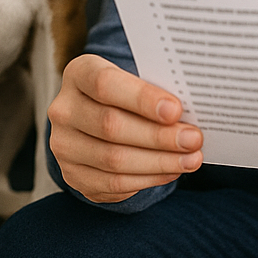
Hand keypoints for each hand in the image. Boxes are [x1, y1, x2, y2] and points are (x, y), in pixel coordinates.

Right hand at [48, 54, 202, 202]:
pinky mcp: (73, 175)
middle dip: (158, 136)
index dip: (142, 98)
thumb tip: (192, 110)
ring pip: (113, 159)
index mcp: (79, 73)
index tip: (176, 110)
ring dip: (159, 161)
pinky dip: (148, 179)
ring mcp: (64, 145)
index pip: (105, 84)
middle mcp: (64, 109)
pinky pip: (113, 183)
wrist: (96, 116)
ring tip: (190, 158)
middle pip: (111, 125)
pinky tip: (171, 170)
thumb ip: (154, 89)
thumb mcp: (133, 78)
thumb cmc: (125, 92)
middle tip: (193, 139)